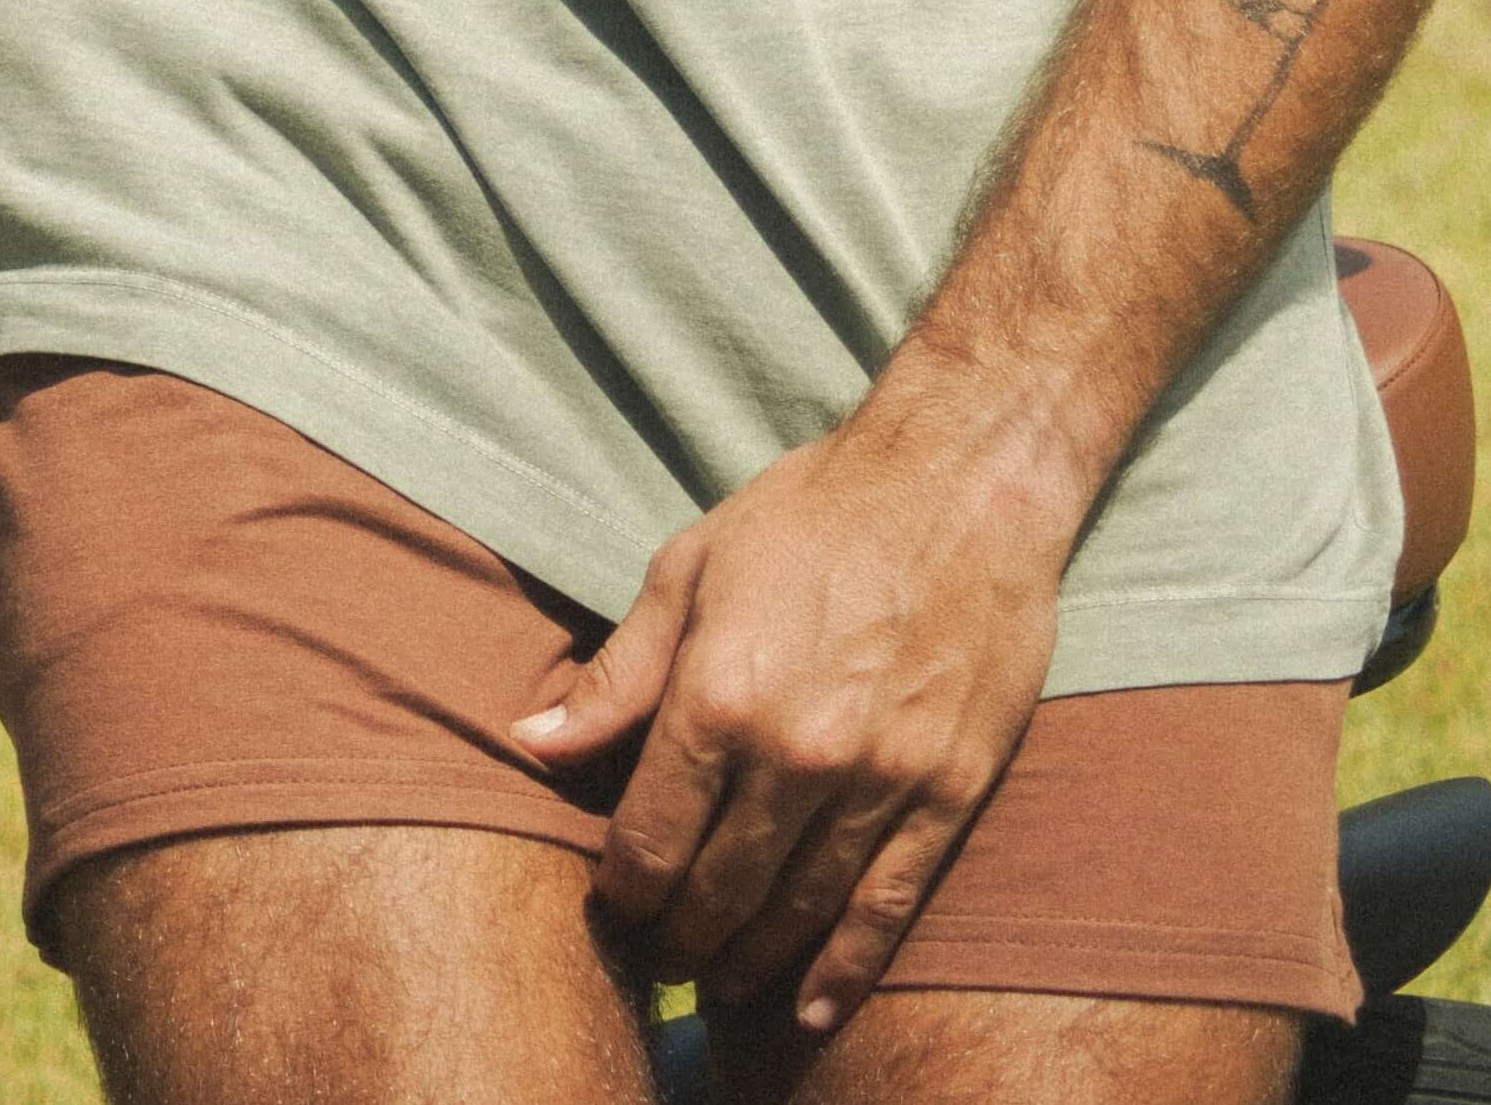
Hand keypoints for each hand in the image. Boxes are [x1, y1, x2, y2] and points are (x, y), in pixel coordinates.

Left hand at [515, 379, 1079, 1029]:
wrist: (959, 485)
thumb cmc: (811, 515)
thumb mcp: (689, 569)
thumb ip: (616, 676)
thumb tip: (531, 746)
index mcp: (719, 693)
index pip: (649, 836)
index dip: (623, 890)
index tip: (615, 908)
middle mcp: (795, 752)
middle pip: (718, 889)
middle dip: (680, 937)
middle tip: (663, 958)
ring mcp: (876, 781)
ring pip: (796, 910)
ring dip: (750, 961)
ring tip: (720, 981)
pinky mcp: (946, 794)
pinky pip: (887, 907)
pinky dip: (845, 969)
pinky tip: (811, 1005)